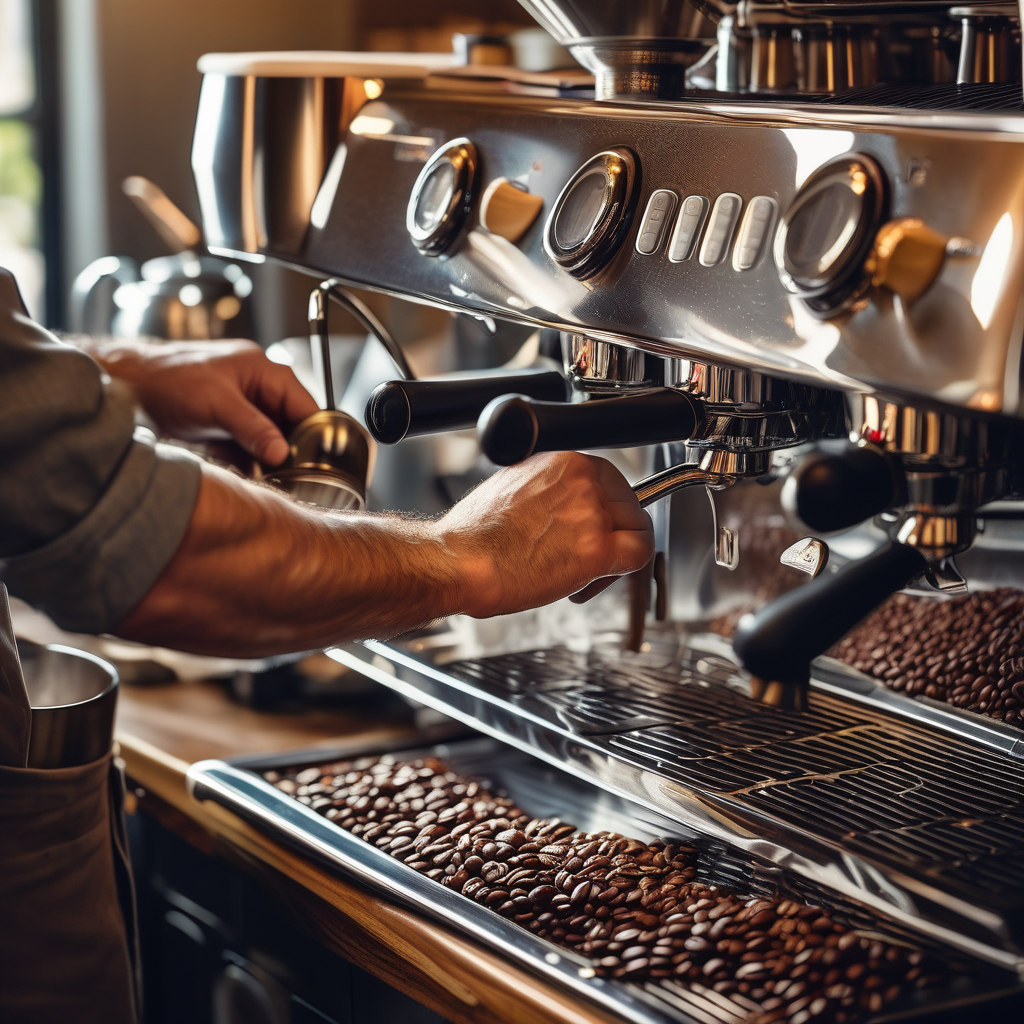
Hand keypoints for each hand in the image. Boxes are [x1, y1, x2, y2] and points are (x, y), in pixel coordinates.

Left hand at [84, 339, 318, 465]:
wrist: (127, 386)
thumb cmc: (168, 378)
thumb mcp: (217, 403)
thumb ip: (254, 428)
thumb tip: (283, 452)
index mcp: (265, 371)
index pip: (306, 405)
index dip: (313, 434)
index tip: (316, 463)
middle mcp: (258, 388)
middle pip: (291, 426)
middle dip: (290, 451)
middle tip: (290, 476)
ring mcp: (243, 408)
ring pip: (271, 440)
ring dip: (268, 460)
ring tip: (269, 478)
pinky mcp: (227, 425)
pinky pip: (250, 448)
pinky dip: (249, 462)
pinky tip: (246, 474)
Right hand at [437, 451, 653, 617]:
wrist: (458, 561)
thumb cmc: (474, 535)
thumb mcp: (513, 487)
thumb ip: (549, 490)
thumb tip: (565, 506)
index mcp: (561, 461)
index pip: (607, 480)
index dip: (602, 510)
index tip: (591, 526)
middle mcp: (581, 480)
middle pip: (626, 503)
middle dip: (610, 531)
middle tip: (582, 554)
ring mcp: (592, 513)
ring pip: (636, 528)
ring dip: (614, 554)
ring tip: (578, 572)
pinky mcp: (597, 549)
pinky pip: (639, 553)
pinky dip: (624, 570)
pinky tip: (593, 580)